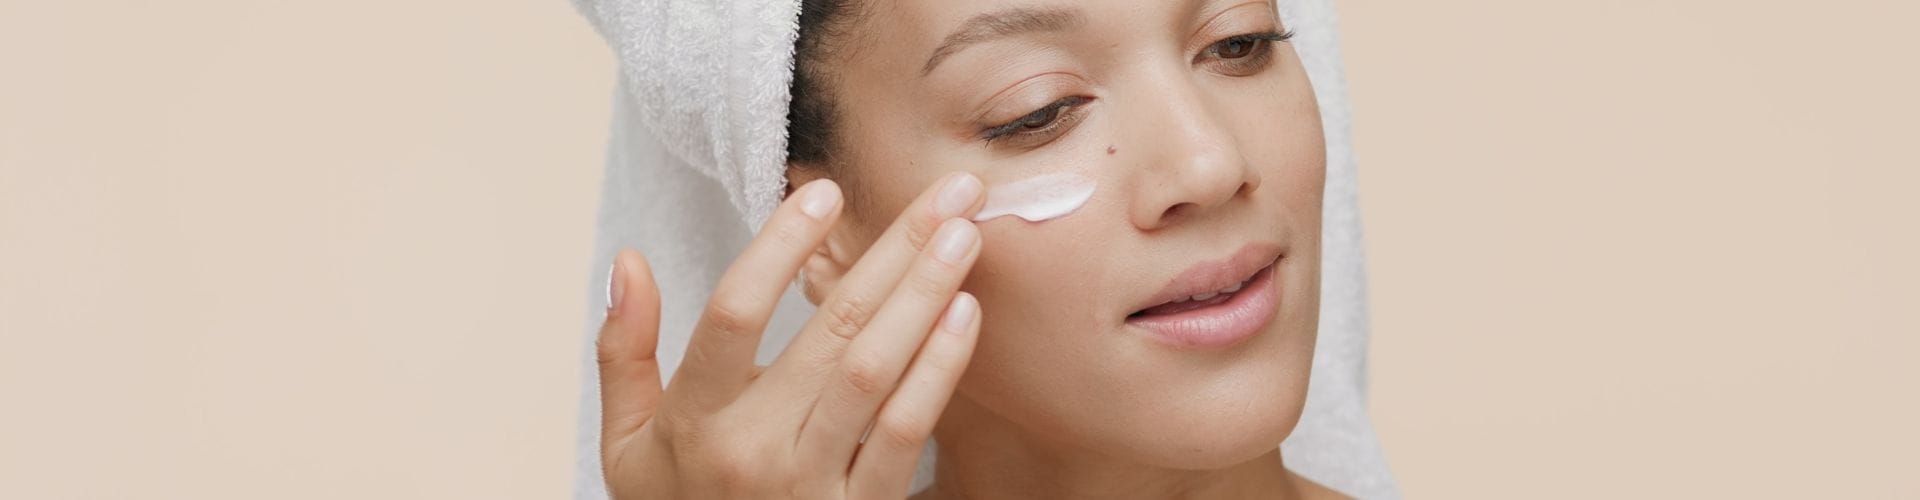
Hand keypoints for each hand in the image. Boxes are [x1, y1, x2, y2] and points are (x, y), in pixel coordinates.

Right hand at [596, 173, 986, 498]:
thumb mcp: (626, 447)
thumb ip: (622, 354)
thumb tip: (627, 261)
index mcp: (692, 423)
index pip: (732, 315)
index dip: (778, 248)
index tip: (825, 192)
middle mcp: (752, 451)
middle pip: (830, 332)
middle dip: (894, 251)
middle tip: (947, 192)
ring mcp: (810, 486)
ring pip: (875, 373)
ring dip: (925, 298)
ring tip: (964, 237)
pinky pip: (906, 433)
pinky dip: (939, 371)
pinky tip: (965, 317)